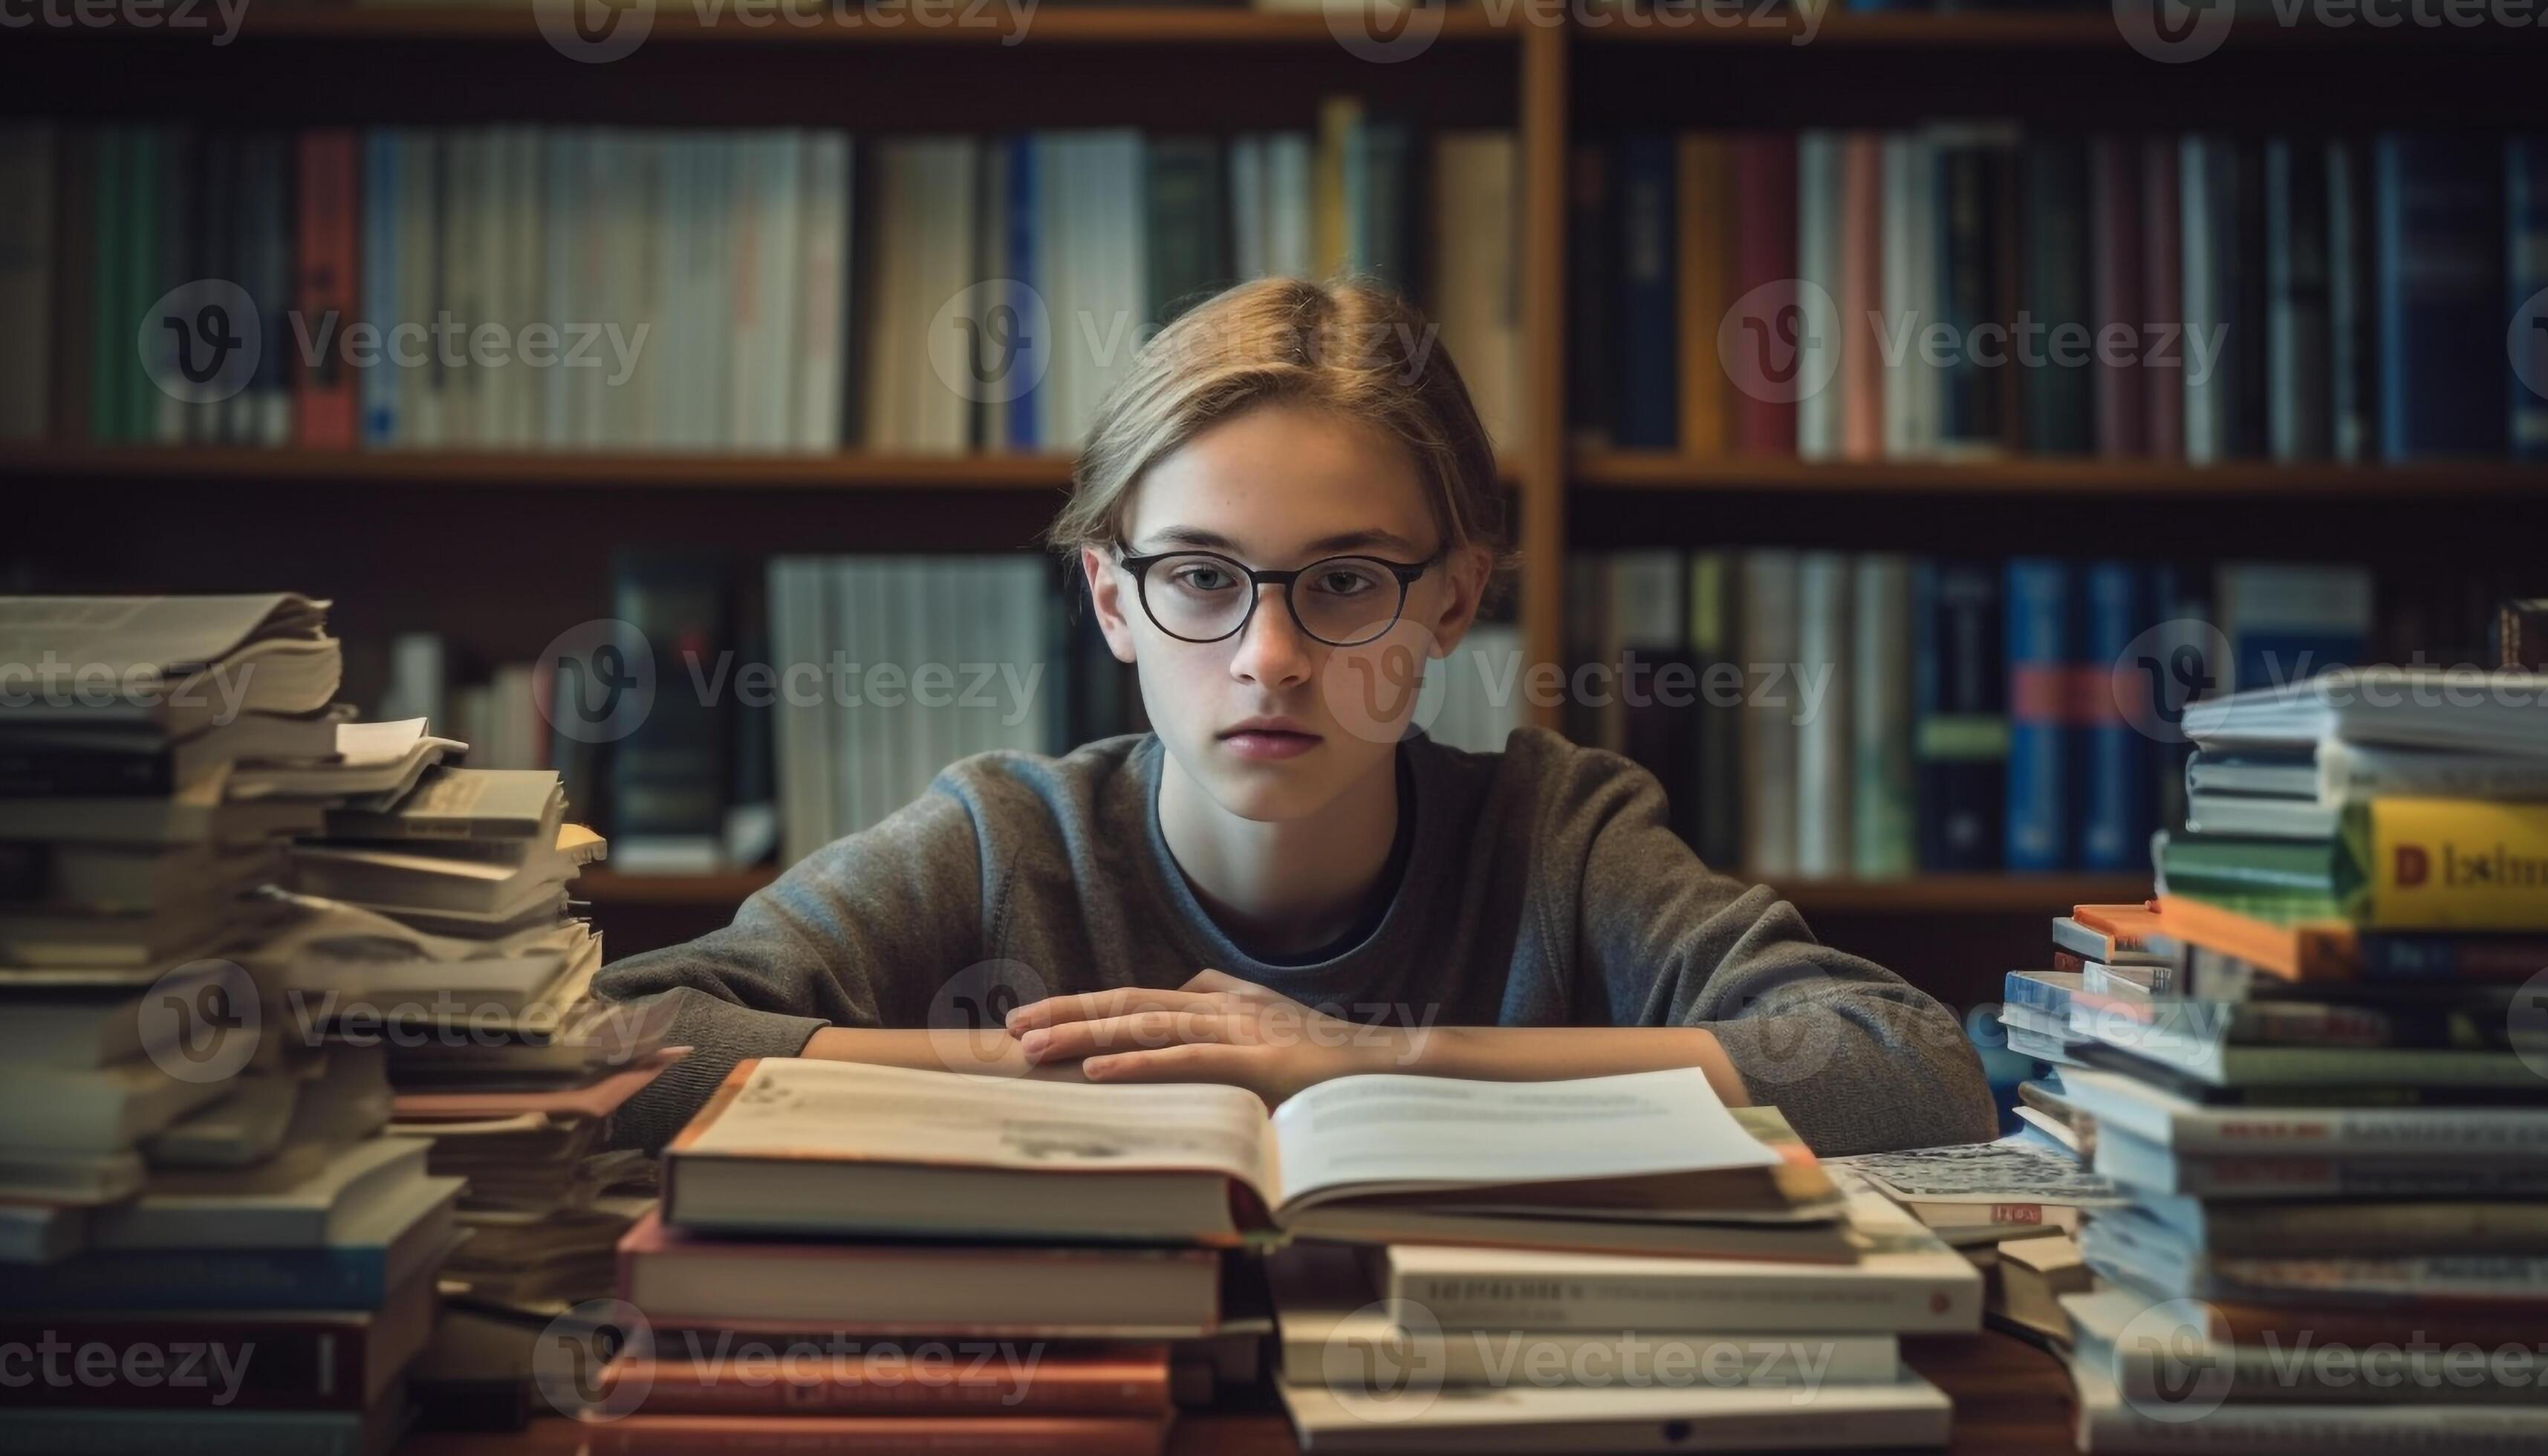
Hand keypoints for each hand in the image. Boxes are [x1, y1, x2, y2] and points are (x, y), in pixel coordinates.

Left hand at [1004, 969, 1398, 1104]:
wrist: (1397, 1071)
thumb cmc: (1331, 1058)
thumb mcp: (1269, 1025)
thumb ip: (1224, 1004)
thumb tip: (1179, 993)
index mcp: (1222, 1001)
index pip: (1135, 999)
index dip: (1080, 1006)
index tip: (1029, 1020)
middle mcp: (1226, 1008)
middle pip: (1129, 1004)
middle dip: (1066, 1015)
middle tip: (1010, 1030)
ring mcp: (1245, 1031)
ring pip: (1150, 1026)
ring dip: (1087, 1036)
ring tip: (1036, 1048)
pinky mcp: (1264, 1061)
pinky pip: (1191, 1060)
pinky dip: (1141, 1063)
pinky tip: (1099, 1070)